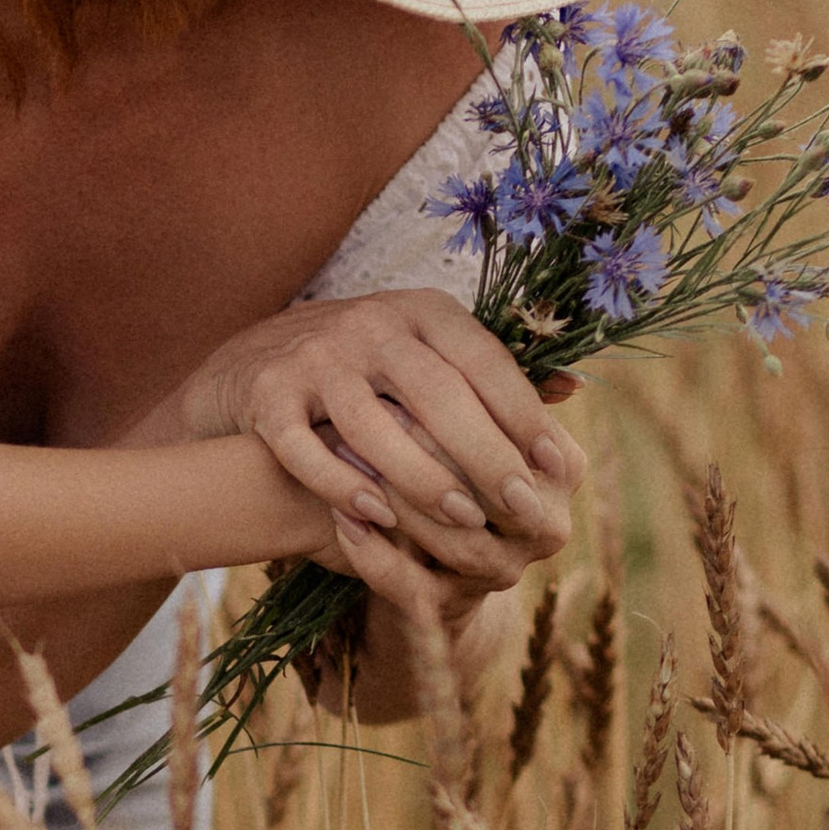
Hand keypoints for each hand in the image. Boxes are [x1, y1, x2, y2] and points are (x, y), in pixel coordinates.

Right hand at [176, 290, 580, 548]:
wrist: (255, 362)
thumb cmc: (370, 370)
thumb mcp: (429, 350)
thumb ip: (491, 371)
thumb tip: (573, 388)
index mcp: (419, 309)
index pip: (482, 359)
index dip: (523, 412)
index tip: (557, 463)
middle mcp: (367, 324)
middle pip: (435, 393)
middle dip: (485, 454)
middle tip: (522, 505)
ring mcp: (312, 357)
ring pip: (372, 425)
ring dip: (422, 477)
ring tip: (463, 520)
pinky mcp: (267, 395)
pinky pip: (304, 448)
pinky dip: (341, 484)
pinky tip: (378, 517)